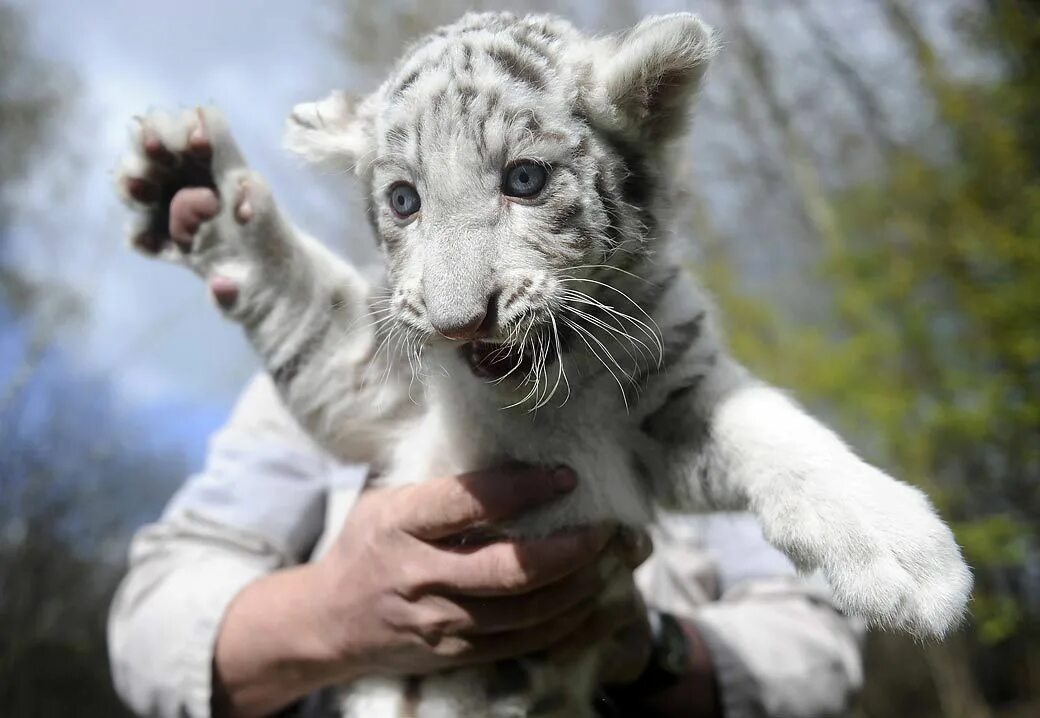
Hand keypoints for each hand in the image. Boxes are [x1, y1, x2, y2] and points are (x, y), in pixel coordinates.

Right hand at [213, 464, 647, 716]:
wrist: (329, 622)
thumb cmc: (368, 545)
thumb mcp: (387, 500)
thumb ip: (443, 485)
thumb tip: (517, 448)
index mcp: (399, 524)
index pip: (470, 502)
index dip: (526, 487)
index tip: (566, 474)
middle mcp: (419, 576)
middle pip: (510, 569)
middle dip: (571, 547)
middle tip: (605, 525)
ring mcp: (439, 624)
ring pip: (528, 612)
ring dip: (581, 585)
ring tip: (611, 559)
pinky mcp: (457, 654)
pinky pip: (527, 643)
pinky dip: (571, 622)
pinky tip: (597, 599)